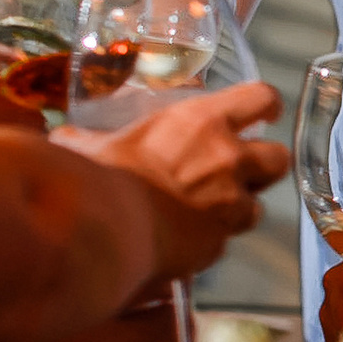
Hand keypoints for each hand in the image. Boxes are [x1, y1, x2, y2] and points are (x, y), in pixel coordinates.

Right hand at [57, 84, 289, 279]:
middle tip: (241, 169)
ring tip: (210, 210)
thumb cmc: (97, 177)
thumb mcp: (89, 145)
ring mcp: (229, 204)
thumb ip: (86, 138)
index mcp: (202, 122)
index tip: (263, 112)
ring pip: (259, 206)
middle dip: (264, 164)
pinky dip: (212, 240)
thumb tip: (63, 137)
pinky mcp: (220, 242)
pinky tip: (186, 240)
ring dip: (240, 207)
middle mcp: (227, 159)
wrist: (104, 230)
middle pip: (278, 157)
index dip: (266, 106)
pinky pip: (226, 240)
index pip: (261, 99)